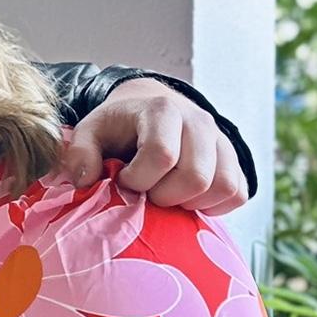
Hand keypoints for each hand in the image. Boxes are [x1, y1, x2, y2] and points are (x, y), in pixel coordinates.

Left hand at [60, 78, 247, 214]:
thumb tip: (85, 181)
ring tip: (167, 196)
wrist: (150, 109)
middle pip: (196, 177)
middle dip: (166, 196)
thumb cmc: (117, 127)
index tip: (124, 181)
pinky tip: (186, 200)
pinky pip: (237, 194)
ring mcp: (221, 141)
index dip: (139, 180)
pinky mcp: (234, 160)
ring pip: (223, 187)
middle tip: (147, 194)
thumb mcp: (89, 132)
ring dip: (192, 204)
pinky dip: (213, 207)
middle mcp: (199, 121)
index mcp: (162, 110)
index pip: (161, 155)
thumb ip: (79, 153)